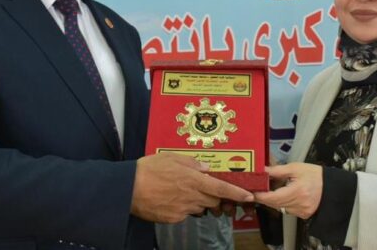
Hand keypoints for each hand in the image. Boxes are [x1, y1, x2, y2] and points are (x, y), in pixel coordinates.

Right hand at [130, 152, 253, 222]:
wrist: (127, 189)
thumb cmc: (148, 169)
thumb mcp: (172, 157)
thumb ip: (192, 163)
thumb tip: (207, 168)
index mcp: (193, 179)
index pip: (221, 188)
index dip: (237, 193)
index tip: (249, 196)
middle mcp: (192, 196)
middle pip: (214, 200)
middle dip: (215, 197)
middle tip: (207, 189)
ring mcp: (183, 210)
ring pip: (201, 208)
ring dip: (199, 201)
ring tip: (183, 191)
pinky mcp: (174, 219)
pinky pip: (186, 214)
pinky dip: (184, 208)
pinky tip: (172, 199)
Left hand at [253, 163, 322, 219]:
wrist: (333, 187)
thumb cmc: (315, 175)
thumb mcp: (296, 168)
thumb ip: (278, 171)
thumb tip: (263, 170)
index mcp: (296, 191)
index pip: (272, 197)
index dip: (260, 195)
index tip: (252, 190)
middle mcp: (298, 204)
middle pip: (273, 204)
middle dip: (264, 197)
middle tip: (256, 189)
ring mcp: (300, 212)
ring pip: (279, 207)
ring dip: (273, 200)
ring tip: (271, 189)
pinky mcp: (303, 215)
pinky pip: (287, 210)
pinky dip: (282, 203)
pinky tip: (283, 195)